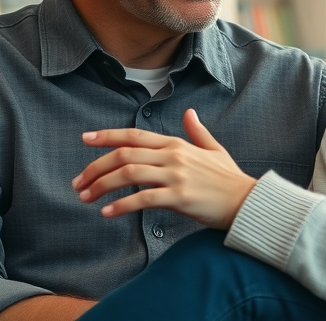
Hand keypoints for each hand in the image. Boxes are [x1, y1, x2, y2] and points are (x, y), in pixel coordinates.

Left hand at [72, 109, 256, 229]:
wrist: (247, 201)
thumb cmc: (230, 179)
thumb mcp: (215, 150)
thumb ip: (198, 132)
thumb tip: (189, 112)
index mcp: (177, 144)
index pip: (134, 136)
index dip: (107, 136)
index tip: (85, 139)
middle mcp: (173, 156)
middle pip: (124, 155)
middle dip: (95, 167)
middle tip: (78, 182)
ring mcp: (176, 176)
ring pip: (128, 175)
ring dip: (101, 185)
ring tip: (86, 197)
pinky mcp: (179, 197)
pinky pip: (143, 200)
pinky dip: (121, 205)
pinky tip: (107, 212)